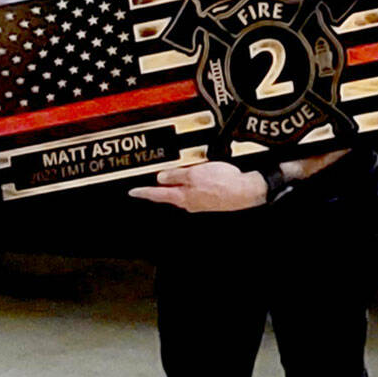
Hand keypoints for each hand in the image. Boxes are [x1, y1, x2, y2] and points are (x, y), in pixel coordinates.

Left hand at [129, 162, 267, 212]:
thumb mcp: (195, 173)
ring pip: (181, 192)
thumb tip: (161, 177)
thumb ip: (177, 175)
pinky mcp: (209, 199)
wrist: (244, 191)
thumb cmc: (223, 183)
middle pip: (168, 194)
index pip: (157, 194)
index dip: (143, 192)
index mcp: (182, 196)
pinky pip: (193, 191)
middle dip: (159, 188)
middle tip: (149, 182)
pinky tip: (194, 178)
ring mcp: (199, 202)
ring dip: (175, 184)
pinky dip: (189, 185)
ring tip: (173, 175)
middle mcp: (189, 202)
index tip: (133, 192)